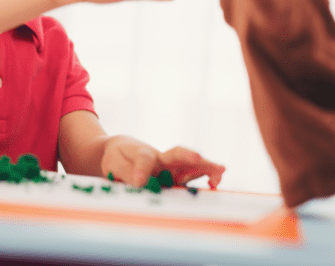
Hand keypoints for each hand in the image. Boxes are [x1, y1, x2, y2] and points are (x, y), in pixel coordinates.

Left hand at [100, 135, 224, 188]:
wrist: (121, 151)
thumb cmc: (118, 157)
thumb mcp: (115, 164)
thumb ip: (127, 173)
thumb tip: (141, 184)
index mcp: (143, 153)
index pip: (145, 159)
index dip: (142, 170)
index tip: (138, 182)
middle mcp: (162, 158)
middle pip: (177, 154)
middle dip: (187, 157)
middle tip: (197, 157)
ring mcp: (172, 168)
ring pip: (190, 165)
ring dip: (205, 167)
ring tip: (219, 172)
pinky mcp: (177, 177)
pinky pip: (193, 176)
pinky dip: (206, 177)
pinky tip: (214, 184)